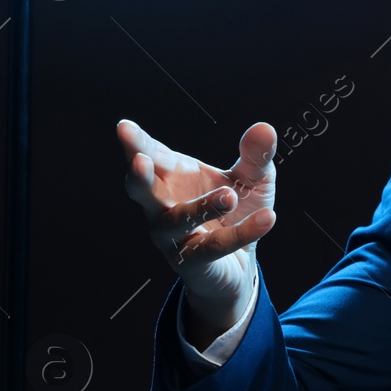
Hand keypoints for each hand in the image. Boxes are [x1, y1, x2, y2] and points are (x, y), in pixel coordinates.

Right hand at [117, 118, 277, 318]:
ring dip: (201, 207)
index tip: (124, 127)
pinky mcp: (192, 262)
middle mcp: (163, 206)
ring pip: (177, 221)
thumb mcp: (253, 180)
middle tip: (140, 160)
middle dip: (139, 176)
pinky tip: (266, 218)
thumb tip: (264, 128)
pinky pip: (214, 246)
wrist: (241, 263)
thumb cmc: (237, 210)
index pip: (151, 156)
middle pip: (143, 191)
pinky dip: (242, 232)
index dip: (137, 143)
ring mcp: (173, 237)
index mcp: (172, 177)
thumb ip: (256, 156)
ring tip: (229, 196)